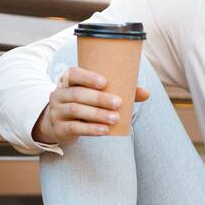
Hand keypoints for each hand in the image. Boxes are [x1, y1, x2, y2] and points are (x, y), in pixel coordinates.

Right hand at [32, 65, 149, 145]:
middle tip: (118, 103)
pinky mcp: (59, 128)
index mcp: (67, 81)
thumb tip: (146, 93)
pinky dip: (91, 129)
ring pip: (76, 110)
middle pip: (78, 94)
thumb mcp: (95, 95)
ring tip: (115, 118)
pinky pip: (75, 127)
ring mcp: (57, 111)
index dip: (87, 77)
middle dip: (99, 99)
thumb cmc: (83, 104)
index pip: (73, 73)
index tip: (104, 82)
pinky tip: (105, 130)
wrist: (59, 124)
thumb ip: (119, 91)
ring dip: (97, 114)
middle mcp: (59, 94)